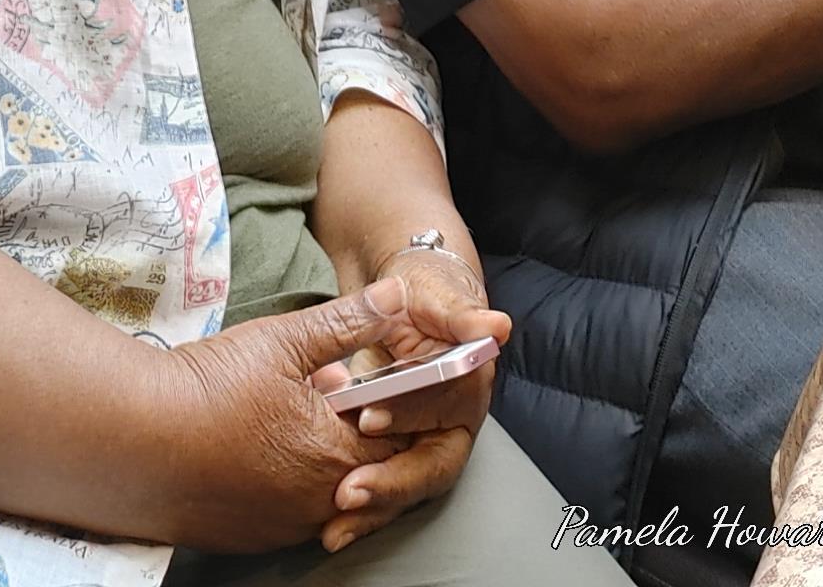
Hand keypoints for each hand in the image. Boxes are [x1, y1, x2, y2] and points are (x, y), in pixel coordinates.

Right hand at [165, 280, 415, 553]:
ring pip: (329, 492)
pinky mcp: (251, 537)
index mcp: (337, 456)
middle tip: (330, 392)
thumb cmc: (212, 386)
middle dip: (359, 430)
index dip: (392, 405)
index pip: (398, 438)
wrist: (137, 439)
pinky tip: (264, 445)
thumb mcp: (285, 340)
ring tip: (293, 411)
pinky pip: (292, 512)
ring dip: (324, 456)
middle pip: (368, 471)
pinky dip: (291, 480)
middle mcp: (319, 504)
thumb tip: (395, 296)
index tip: (373, 379)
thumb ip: (348, 321)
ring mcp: (284, 526)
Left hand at [320, 260, 508, 554]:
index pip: (443, 407)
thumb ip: (460, 314)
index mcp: (468, 385)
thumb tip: (496, 327)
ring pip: (404, 485)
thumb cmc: (425, 294)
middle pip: (429, 465)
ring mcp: (422, 444)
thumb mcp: (436, 295)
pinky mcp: (395, 455)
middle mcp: (451, 424)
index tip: (369, 419)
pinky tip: (326, 528)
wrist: (406, 301)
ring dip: (372, 511)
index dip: (409, 414)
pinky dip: (359, 509)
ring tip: (333, 528)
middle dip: (390, 485)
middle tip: (348, 494)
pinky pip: (381, 485)